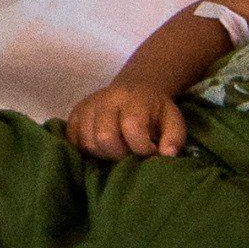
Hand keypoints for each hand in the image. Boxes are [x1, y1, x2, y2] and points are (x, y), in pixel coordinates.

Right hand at [64, 79, 187, 160]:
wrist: (132, 91)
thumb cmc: (153, 112)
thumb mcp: (172, 120)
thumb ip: (174, 138)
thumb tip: (166, 155)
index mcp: (133, 99)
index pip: (132, 127)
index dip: (142, 148)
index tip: (150, 153)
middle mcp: (106, 99)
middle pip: (104, 137)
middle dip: (119, 154)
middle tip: (130, 155)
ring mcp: (86, 107)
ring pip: (88, 142)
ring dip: (103, 154)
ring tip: (117, 151)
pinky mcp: (74, 116)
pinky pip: (73, 142)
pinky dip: (87, 151)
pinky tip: (102, 149)